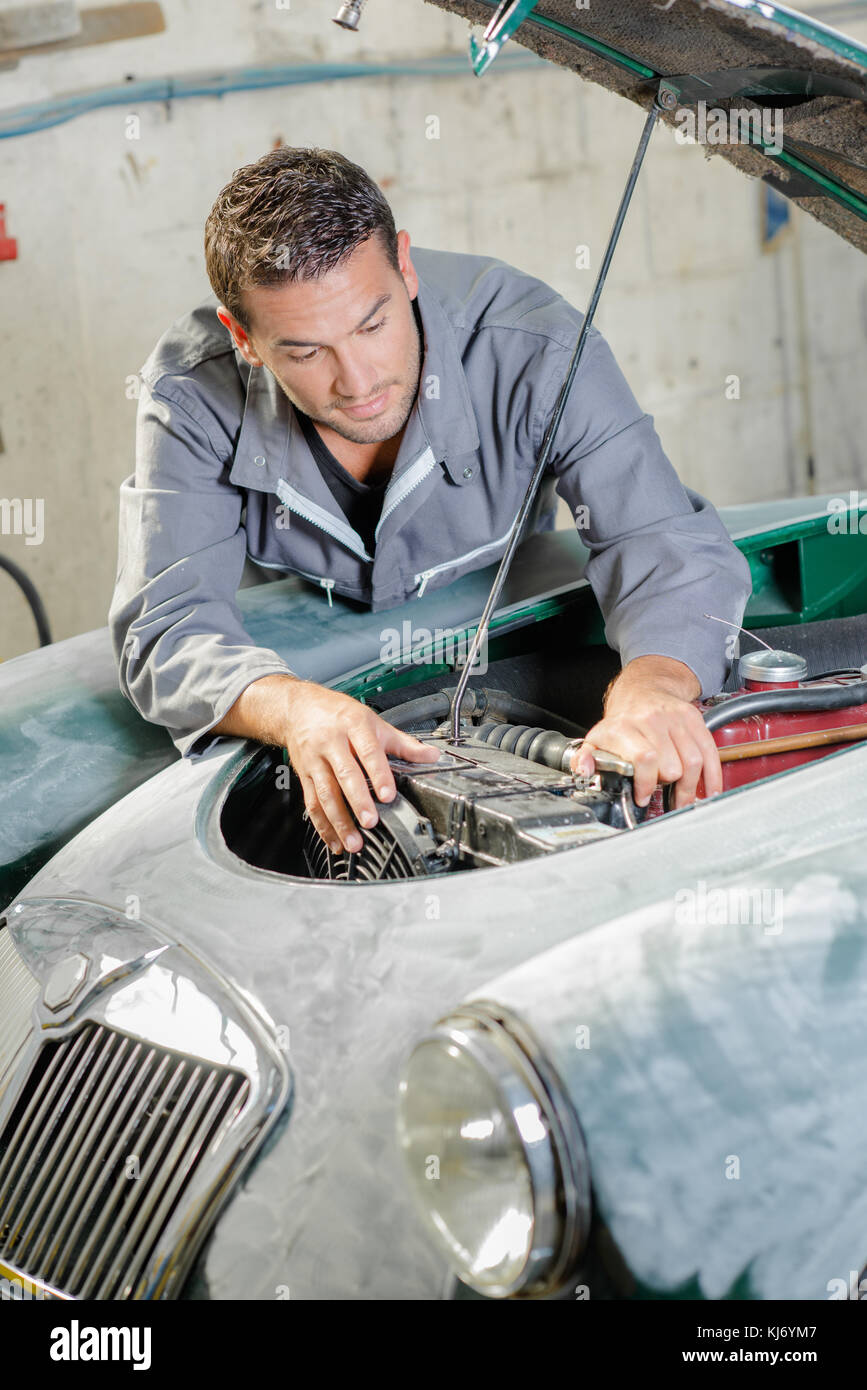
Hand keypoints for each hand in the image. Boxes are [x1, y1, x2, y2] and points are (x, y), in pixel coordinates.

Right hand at [282, 681, 439, 852]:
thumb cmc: (338, 714)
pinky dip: (323, 826)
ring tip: (354, 841)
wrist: (299, 708)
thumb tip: (431, 756)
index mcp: (353, 726)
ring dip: (339, 821)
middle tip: (370, 822)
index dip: (378, 774)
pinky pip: (312, 804)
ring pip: (325, 793)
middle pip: (344, 774)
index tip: (388, 795)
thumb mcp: (373, 721)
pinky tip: (334, 841)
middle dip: (358, 801)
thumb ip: (403, 743)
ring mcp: (315, 761)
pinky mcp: (305, 776)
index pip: (368, 751)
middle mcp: (331, 743)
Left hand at [571, 655, 721, 809]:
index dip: (646, 783)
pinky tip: (709, 791)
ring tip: (682, 799)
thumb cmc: (622, 723)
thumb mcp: (597, 739)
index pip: (644, 758)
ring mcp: (675, 718)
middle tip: (661, 793)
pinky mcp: (693, 718)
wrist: (643, 690)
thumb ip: (585, 759)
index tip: (642, 797)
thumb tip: (583, 770)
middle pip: (672, 765)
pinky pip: (709, 751)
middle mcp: (651, 720)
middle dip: (667, 785)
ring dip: (690, 787)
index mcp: (625, 728)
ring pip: (693, 761)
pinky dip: (712, 776)